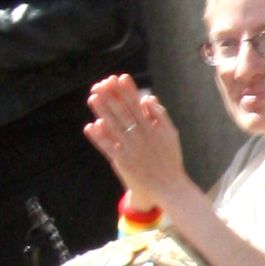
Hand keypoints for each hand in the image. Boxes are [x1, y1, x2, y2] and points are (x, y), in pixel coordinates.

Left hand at [82, 75, 188, 208]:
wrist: (168, 187)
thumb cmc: (169, 159)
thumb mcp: (171, 135)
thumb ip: (161, 116)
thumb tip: (147, 98)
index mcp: (154, 129)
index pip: (138, 106)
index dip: (129, 92)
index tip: (121, 78)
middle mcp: (141, 137)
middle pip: (124, 113)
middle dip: (112, 97)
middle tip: (101, 83)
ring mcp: (130, 149)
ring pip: (114, 127)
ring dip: (102, 113)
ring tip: (93, 98)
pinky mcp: (122, 161)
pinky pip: (108, 147)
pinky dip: (99, 137)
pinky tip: (91, 126)